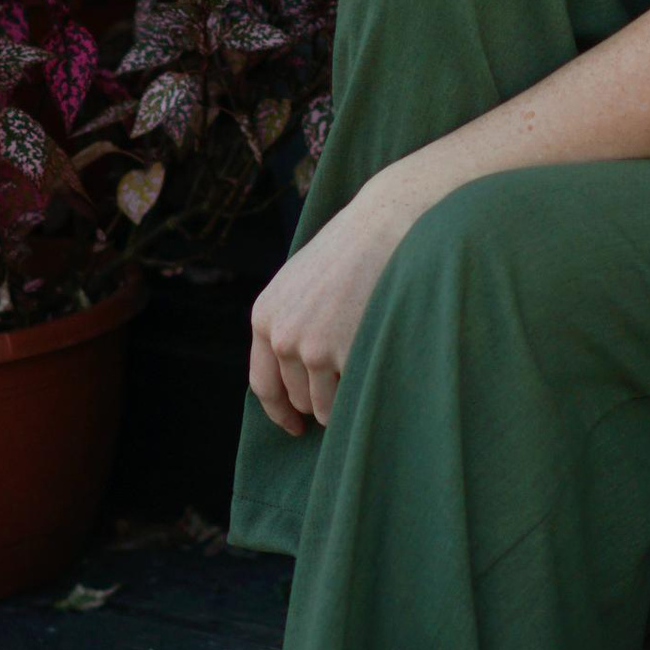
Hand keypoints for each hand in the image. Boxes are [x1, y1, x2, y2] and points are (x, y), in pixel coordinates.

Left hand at [248, 171, 420, 433]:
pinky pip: (354, 396)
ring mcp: (314, 348)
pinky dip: (366, 388)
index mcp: (265, 317)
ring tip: (366, 364)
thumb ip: (288, 323)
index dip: (280, 412)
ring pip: (326, 406)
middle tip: (348, 379)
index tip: (295, 426)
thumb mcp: (299, 282)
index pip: (264, 385)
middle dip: (320, 398)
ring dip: (344, 397)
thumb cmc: (349, 250)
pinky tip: (379, 360)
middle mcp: (282, 336)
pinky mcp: (348, 353)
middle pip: (297, 399)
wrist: (385, 223)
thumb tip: (294, 378)